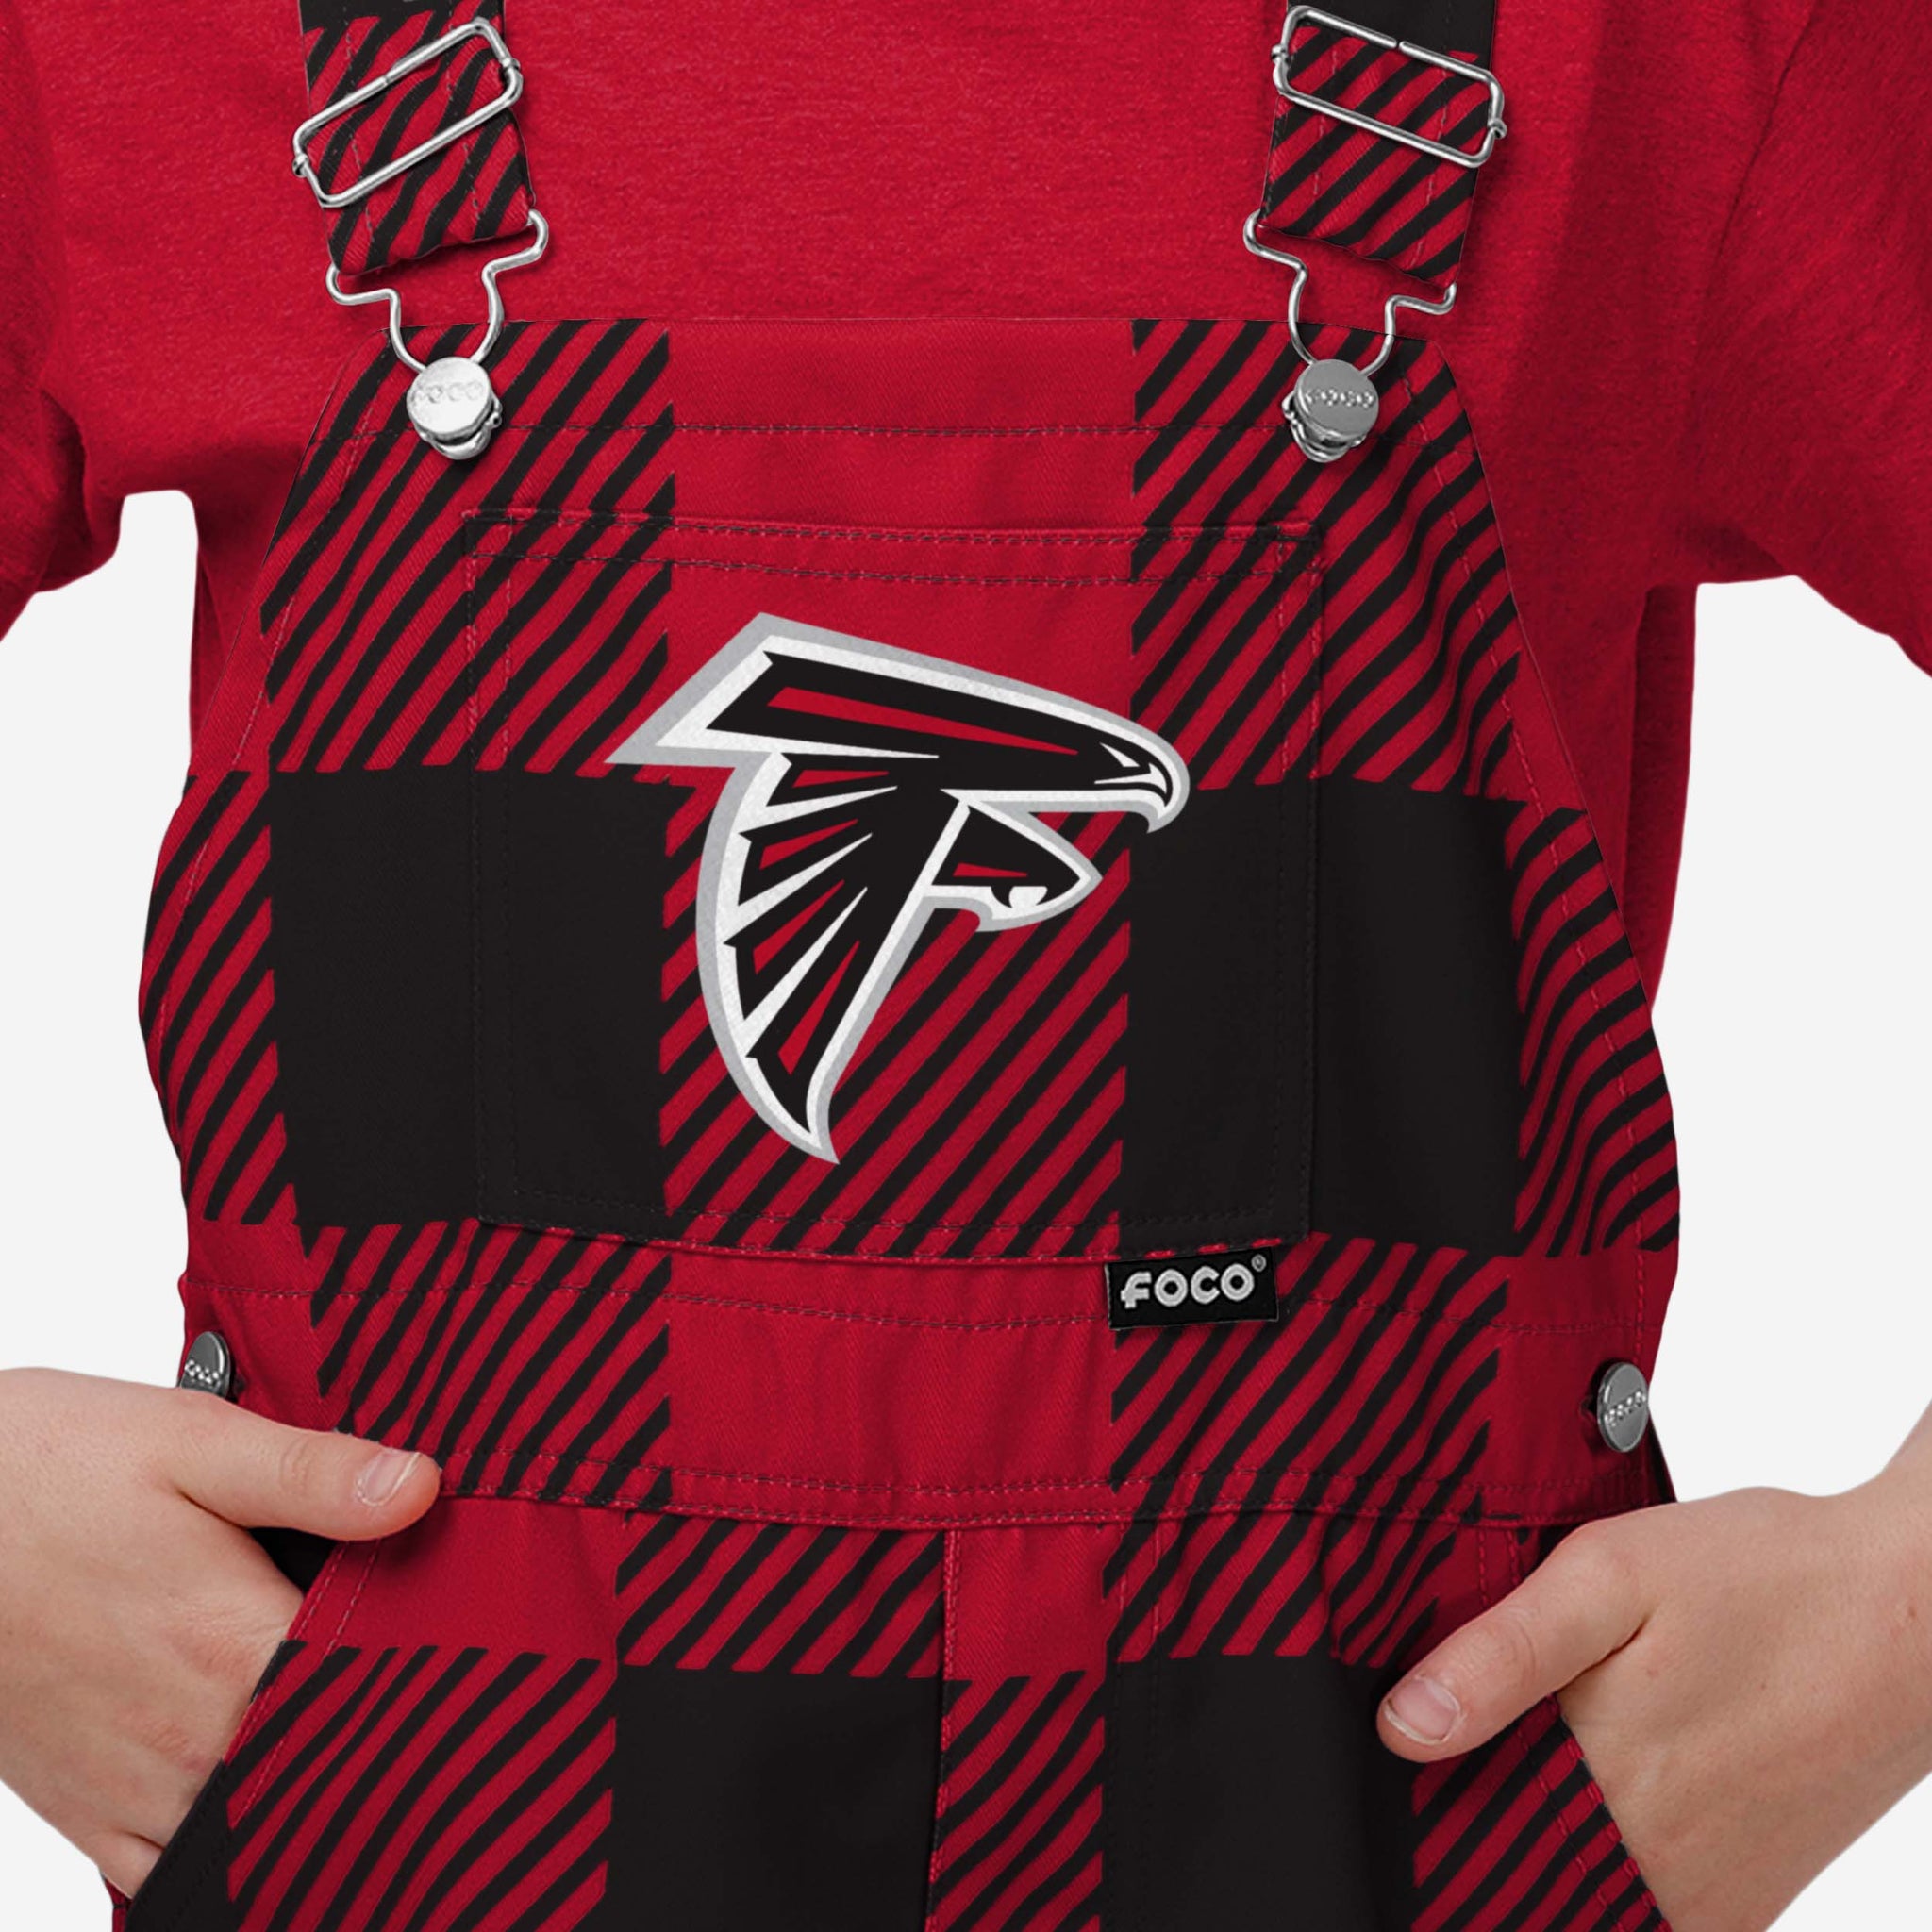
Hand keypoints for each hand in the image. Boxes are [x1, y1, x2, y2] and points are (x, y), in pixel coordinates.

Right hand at [0, 1367, 437, 1897]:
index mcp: (232, 1646)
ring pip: (271, 1820)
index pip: (380, 1689)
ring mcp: (139, 1790)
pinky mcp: (94, 1815)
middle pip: (335, 1758)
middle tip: (414, 1660)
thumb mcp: (190, 1441)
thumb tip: (422, 1486)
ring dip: (315, 1773)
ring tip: (348, 1706)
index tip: (469, 1630)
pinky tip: (271, 1769)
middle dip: (383, 1717)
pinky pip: (187, 1861)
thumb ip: (313, 1475)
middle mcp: (192, 1739)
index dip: (437, 1661)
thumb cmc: (44, 1471)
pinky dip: (241, 1828)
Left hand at [1374, 1472, 1931, 1929]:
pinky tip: (1611, 1779)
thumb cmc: (1766, 1580)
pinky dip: (1603, 1856)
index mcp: (1604, 1791)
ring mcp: (1704, 1902)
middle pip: (1513, 1862)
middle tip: (1495, 1720)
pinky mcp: (1741, 1906)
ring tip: (1562, 1738)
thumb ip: (1500, 1654)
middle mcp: (1654, 1872)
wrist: (1913, 1613)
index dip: (1424, 1793)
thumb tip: (1403, 1726)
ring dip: (1544, 1828)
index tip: (1415, 1744)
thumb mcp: (1608, 1576)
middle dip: (1482, 1803)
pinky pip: (1640, 1907)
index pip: (1461, 1836)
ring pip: (1574, 1888)